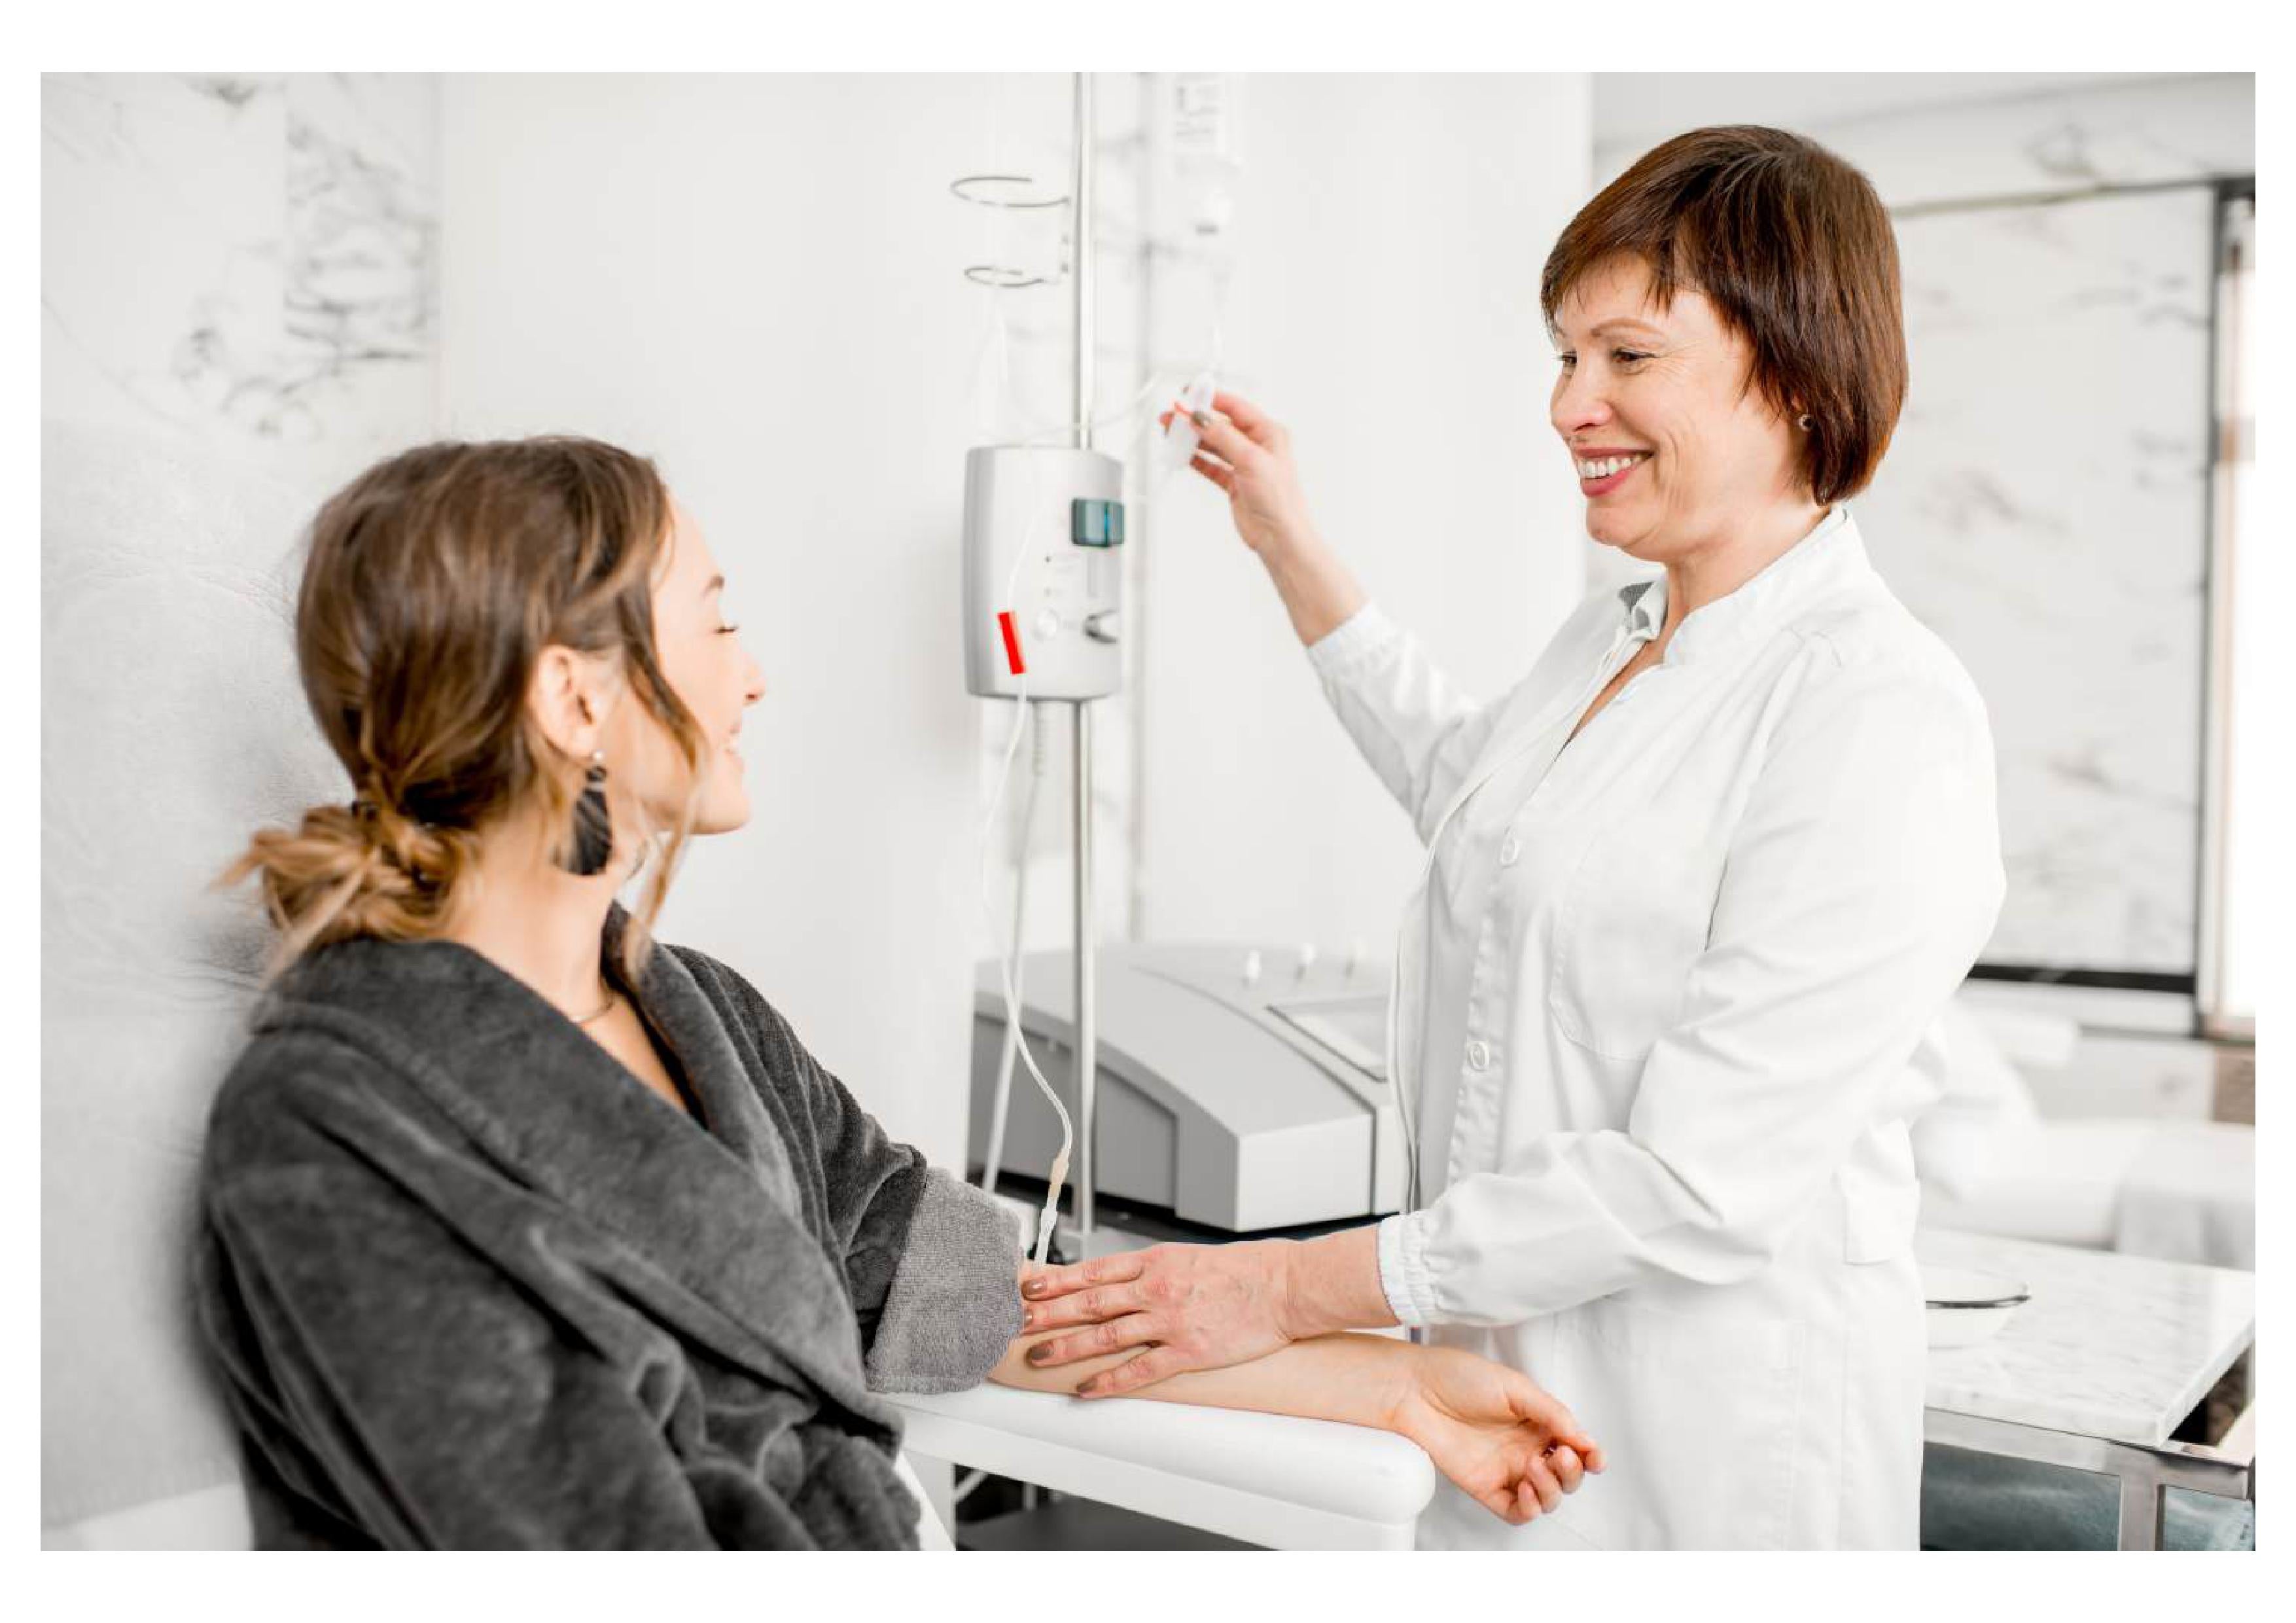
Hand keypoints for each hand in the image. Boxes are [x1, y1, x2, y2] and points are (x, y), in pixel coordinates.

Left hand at [1018, 1240, 1300, 1396]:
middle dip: (1047, 1313)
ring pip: (1105, 1335)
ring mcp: (1169, 1321)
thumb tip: (1117, 1280)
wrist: (1282, 1286)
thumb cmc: (1241, 1270)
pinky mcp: (1187, 1351)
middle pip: (1088, 1302)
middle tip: (1016, 1322)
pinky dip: (1109, 1381)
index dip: (1055, 1280)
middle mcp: (1155, 1289)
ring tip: (1039, 1356)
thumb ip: (1151, 1270)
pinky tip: (1086, 1389)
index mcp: (1154, 1261)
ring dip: (1067, 1346)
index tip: (1027, 1286)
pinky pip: (1139, 1370)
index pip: (1092, 1270)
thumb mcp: (1187, 1257)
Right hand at [1158, 390, 1320, 561]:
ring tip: (1172, 434)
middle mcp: (1257, 446)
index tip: (1190, 394)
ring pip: (1213, 445)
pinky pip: (1211, 465)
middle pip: (1220, 425)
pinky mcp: (1234, 482)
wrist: (1280, 536)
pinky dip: (1196, 459)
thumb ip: (1223, 436)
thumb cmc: (1280, 500)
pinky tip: (1183, 454)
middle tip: (1174, 416)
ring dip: (1193, 439)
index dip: (1211, 399)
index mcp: (1269, 433)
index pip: (1235, 407)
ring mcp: (1244, 464)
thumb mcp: (1251, 460)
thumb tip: (1202, 418)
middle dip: (1196, 420)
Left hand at [1388, 1347, 1605, 1526]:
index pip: (1575, 1448)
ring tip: (1535, 1468)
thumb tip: (1583, 1438)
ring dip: (1552, 1490)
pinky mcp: (1485, 1487)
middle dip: (1572, 1472)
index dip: (1591, 1457)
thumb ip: (1552, 1412)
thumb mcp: (1515, 1386)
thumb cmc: (1461, 1377)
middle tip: (1559, 1455)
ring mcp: (1507, 1471)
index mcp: (1538, 1423)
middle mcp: (1526, 1449)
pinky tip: (1526, 1491)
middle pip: (1566, 1478)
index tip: (1593, 1455)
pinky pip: (1516, 1512)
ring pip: (1546, 1499)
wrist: (1417, 1389)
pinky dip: (1529, 1509)